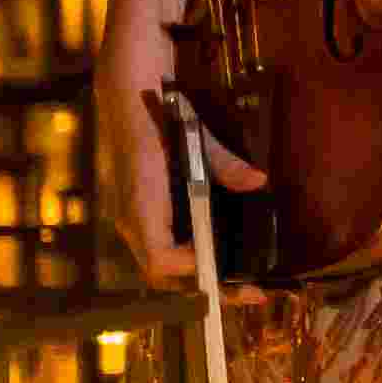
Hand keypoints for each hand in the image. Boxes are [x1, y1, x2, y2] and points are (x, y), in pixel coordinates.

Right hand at [100, 63, 260, 277]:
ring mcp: (133, 217)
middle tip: (252, 293)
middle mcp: (131, 217)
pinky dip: (191, 258)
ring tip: (243, 284)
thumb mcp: (193, 132)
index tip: (230, 274)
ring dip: (199, 276)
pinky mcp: (141, 212)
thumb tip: (257, 182)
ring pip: (162, 264)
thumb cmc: (158, 110)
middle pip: (163, 272)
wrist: (124, 89)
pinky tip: (221, 257)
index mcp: (140, 200)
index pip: (160, 257)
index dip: (193, 271)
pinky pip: (163, 247)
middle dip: (206, 286)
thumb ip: (222, 162)